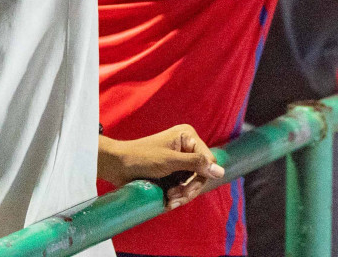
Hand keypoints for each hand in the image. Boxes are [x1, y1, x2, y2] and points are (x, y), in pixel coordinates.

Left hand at [99, 125, 224, 209]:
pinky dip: (177, 195)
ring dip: (182, 194)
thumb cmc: (142, 158)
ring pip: (192, 182)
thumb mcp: (170, 161)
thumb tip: (220, 171)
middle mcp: (187, 146)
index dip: (201, 177)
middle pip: (201, 173)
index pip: (207, 160)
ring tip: (169, 200)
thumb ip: (195, 164)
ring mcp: (180, 160)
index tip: (187, 192)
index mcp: (188, 137)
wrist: (117, 166)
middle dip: (189, 188)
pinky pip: (183, 185)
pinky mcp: (173, 171)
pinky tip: (168, 201)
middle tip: (174, 198)